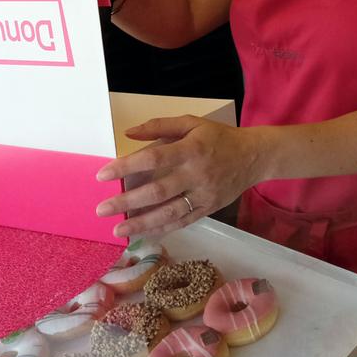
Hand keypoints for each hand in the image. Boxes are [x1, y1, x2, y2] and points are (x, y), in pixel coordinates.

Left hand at [94, 115, 265, 237]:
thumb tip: (129, 133)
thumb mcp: (192, 123)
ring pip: (169, 213)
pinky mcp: (209, 208)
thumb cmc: (219, 137)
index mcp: (190, 149)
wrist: (254, 157)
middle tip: (102, 210)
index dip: (126, 167)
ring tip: (118, 230)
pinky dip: (162, 229)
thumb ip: (160, 126)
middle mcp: (196, 174)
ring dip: (141, 223)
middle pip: (157, 191)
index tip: (102, 175)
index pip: (152, 159)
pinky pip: (183, 222)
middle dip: (126, 202)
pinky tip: (144, 234)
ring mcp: (204, 194)